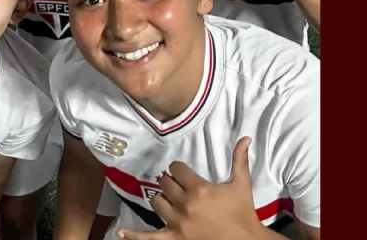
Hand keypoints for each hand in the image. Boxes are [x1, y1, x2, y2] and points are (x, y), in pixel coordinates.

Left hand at [117, 137, 264, 239]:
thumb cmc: (243, 212)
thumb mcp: (241, 184)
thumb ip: (239, 159)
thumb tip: (246, 137)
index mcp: (199, 189)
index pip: (177, 169)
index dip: (180, 169)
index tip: (184, 173)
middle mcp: (185, 205)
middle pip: (165, 183)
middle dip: (171, 182)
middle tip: (180, 186)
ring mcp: (177, 223)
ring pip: (157, 203)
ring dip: (162, 200)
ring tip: (171, 200)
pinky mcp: (174, 239)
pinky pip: (150, 238)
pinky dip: (134, 235)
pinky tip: (121, 232)